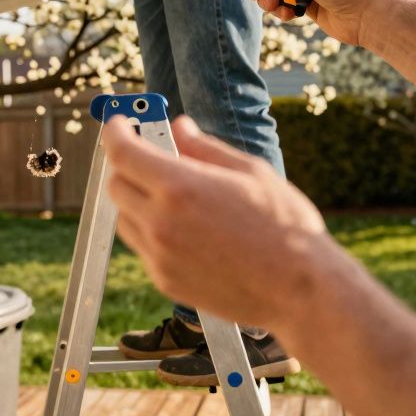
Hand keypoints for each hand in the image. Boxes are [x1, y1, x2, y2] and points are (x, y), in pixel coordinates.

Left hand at [102, 115, 330, 328]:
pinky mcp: (165, 281)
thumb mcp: (251, 171)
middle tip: (151, 158)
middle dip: (127, 166)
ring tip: (174, 196)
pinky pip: (143, 248)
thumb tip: (180, 127)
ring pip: (124, 218)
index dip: (115, 133)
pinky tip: (187, 228)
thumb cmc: (285, 227)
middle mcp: (161, 222)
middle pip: (116, 185)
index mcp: (180, 188)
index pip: (123, 153)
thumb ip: (206, 148)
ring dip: (137, 200)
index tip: (118, 125)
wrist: (300, 290)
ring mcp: (160, 256)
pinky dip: (152, 231)